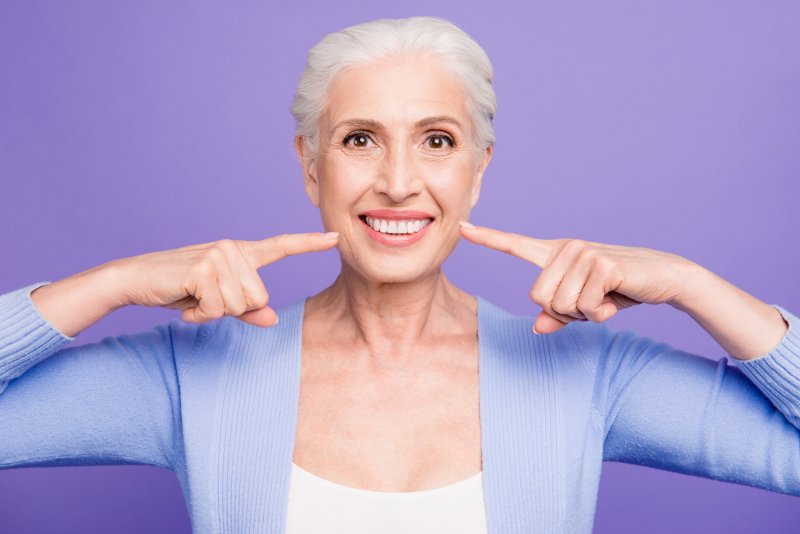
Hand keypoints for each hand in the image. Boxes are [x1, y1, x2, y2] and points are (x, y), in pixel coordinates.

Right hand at [112, 232, 338, 326]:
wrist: (134, 280)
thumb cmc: (178, 290)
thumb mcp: (217, 301)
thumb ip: (247, 310)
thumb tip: (273, 320)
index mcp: (240, 253)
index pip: (281, 246)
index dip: (309, 243)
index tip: (336, 238)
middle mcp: (233, 248)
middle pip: (258, 298)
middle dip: (230, 309)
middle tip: (203, 298)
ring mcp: (219, 255)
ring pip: (240, 305)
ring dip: (213, 312)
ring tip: (192, 297)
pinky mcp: (203, 268)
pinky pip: (218, 310)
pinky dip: (199, 315)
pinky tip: (185, 302)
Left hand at [459, 222, 697, 333]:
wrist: (663, 278)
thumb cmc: (617, 290)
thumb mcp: (584, 306)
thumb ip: (558, 316)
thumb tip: (538, 328)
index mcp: (556, 253)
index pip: (515, 244)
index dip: (487, 238)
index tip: (461, 227)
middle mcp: (566, 248)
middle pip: (538, 298)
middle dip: (563, 312)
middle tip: (590, 302)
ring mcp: (583, 253)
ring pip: (560, 306)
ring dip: (584, 314)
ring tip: (603, 298)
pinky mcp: (602, 265)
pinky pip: (584, 307)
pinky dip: (600, 314)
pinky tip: (614, 298)